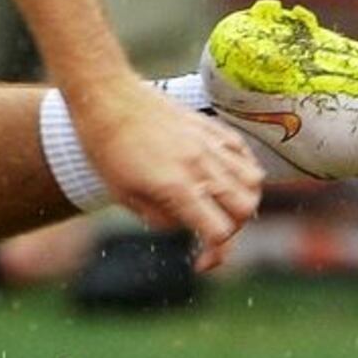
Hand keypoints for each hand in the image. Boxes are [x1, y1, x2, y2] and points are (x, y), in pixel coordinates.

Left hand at [69, 72, 265, 267]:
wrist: (105, 94)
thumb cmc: (104, 146)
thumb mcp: (122, 194)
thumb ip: (159, 217)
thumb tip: (186, 226)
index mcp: (176, 186)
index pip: (219, 232)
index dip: (216, 255)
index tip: (201, 262)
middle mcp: (201, 166)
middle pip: (244, 210)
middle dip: (232, 229)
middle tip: (207, 231)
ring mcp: (209, 144)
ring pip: (253, 183)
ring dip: (243, 201)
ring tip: (218, 205)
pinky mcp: (211, 127)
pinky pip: (245, 155)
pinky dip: (244, 172)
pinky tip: (225, 178)